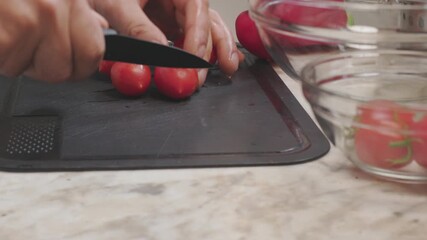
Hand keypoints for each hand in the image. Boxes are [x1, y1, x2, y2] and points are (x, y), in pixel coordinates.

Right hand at [0, 0, 106, 81]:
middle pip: (62, 70)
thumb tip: (101, 26)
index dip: (79, 66)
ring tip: (3, 26)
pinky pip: (6, 66)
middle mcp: (54, 6)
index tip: (70, 64)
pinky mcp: (5, 36)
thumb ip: (78, 8)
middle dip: (41, 66)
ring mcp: (30, 20)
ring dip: (13, 58)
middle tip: (23, 41)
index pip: (93, 52)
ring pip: (30, 71)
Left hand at [91, 0, 243, 85]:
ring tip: (227, 67)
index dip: (199, 35)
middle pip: (206, 19)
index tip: (194, 60)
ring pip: (205, 28)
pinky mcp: (168, 23)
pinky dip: (203, 51)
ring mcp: (175, 10)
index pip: (196, 7)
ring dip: (216, 49)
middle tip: (214, 70)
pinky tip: (216, 62)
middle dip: (215, 46)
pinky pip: (190, 36)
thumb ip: (137, 26)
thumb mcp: (116, 3)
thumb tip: (159, 49)